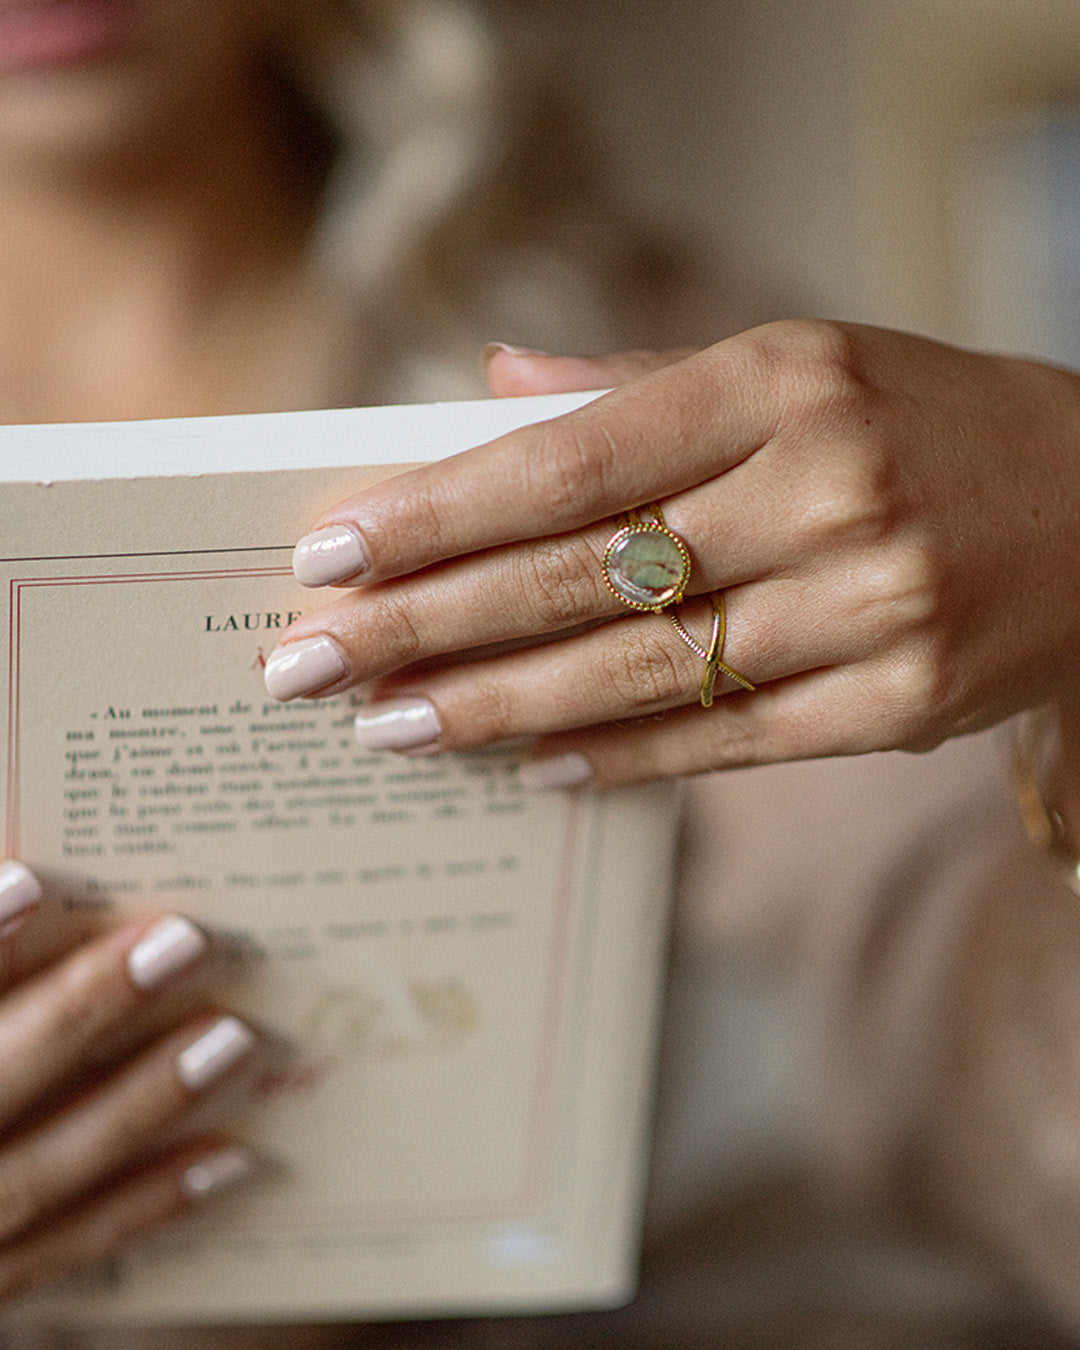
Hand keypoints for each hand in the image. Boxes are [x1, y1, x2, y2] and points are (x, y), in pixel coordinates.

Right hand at [0, 863, 255, 1304]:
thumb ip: (3, 984)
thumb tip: (34, 884)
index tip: (31, 881)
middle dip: (79, 1010)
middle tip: (184, 942)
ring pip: (38, 1172)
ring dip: (139, 1103)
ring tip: (231, 1039)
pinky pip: (66, 1252)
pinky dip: (147, 1205)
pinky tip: (232, 1157)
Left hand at [264, 321, 1079, 785]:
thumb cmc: (927, 422)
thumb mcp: (798, 358)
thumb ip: (637, 374)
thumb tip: (491, 387)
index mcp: (782, 385)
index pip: (570, 460)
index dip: (440, 512)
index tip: (333, 550)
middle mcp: (823, 493)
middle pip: (581, 575)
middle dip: (428, 624)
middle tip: (312, 662)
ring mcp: (867, 610)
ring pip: (641, 673)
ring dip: (498, 707)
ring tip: (391, 728)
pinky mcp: (897, 706)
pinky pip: (728, 743)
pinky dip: (621, 759)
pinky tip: (530, 768)